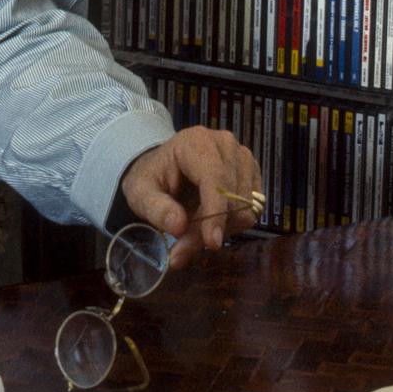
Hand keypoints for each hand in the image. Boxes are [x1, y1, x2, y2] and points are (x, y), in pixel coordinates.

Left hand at [118, 128, 263, 267]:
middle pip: (232, 198)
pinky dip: (232, 224)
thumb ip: (156, 209)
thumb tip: (178, 226)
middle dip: (209, 228)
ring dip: (220, 229)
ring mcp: (243, 158)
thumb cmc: (152, 178)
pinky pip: (252, 209)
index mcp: (197, 142)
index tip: (211, 243)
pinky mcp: (252, 174)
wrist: (164, 168)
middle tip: (183, 249)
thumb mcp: (140, 193)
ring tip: (193, 232)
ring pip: (245, 208)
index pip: (215, 179)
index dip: (215, 212)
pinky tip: (211, 221)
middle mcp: (226, 145)